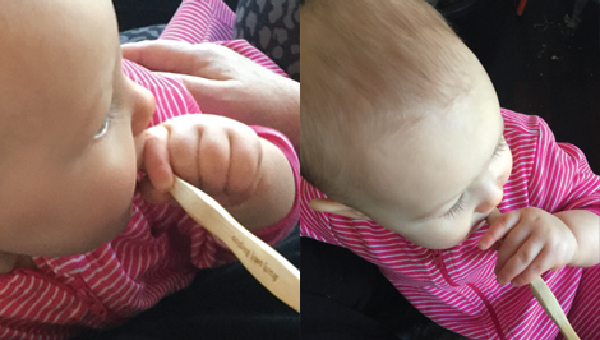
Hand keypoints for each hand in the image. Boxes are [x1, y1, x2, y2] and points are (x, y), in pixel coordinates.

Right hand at [122, 40, 298, 148]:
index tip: (100, 70)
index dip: (125, 60)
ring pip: (174, 74)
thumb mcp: (219, 99)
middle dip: (135, 71)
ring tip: (133, 103)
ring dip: (153, 84)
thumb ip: (182, 89)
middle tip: (111, 90)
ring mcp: (215, 73)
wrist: (301, 117)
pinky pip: (187, 88)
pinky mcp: (224, 89)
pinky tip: (167, 112)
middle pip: (160, 60)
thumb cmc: (263, 108)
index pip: (152, 52)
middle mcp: (205, 59)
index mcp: (201, 56)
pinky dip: (172, 95)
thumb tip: (144, 87)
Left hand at [138, 114, 263, 208]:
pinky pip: (242, 162)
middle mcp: (187, 125)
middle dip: (192, 178)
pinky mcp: (243, 133)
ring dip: (216, 183)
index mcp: (162, 137)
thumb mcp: (172, 190)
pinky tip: (235, 185)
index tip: (165, 184)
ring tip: (218, 189)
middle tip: (200, 190)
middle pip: (184, 149)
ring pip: (214, 155)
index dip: (158, 162)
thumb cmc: (194, 183)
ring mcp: (216, 126)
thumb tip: (157, 189)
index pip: (154, 142)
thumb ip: (158, 190)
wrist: (233, 176)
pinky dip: (238, 183)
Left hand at [478, 207, 577, 286]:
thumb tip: (487, 246)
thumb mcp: (521, 228)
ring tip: (503, 280)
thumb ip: (505, 235)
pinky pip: (535, 267)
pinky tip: (517, 281)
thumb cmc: (536, 233)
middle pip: (511, 244)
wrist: (569, 235)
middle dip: (501, 261)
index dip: (491, 235)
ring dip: (510, 271)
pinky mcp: (555, 251)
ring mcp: (545, 236)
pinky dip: (524, 277)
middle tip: (496, 274)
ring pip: (522, 257)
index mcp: (521, 214)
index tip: (480, 247)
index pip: (503, 222)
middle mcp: (533, 222)